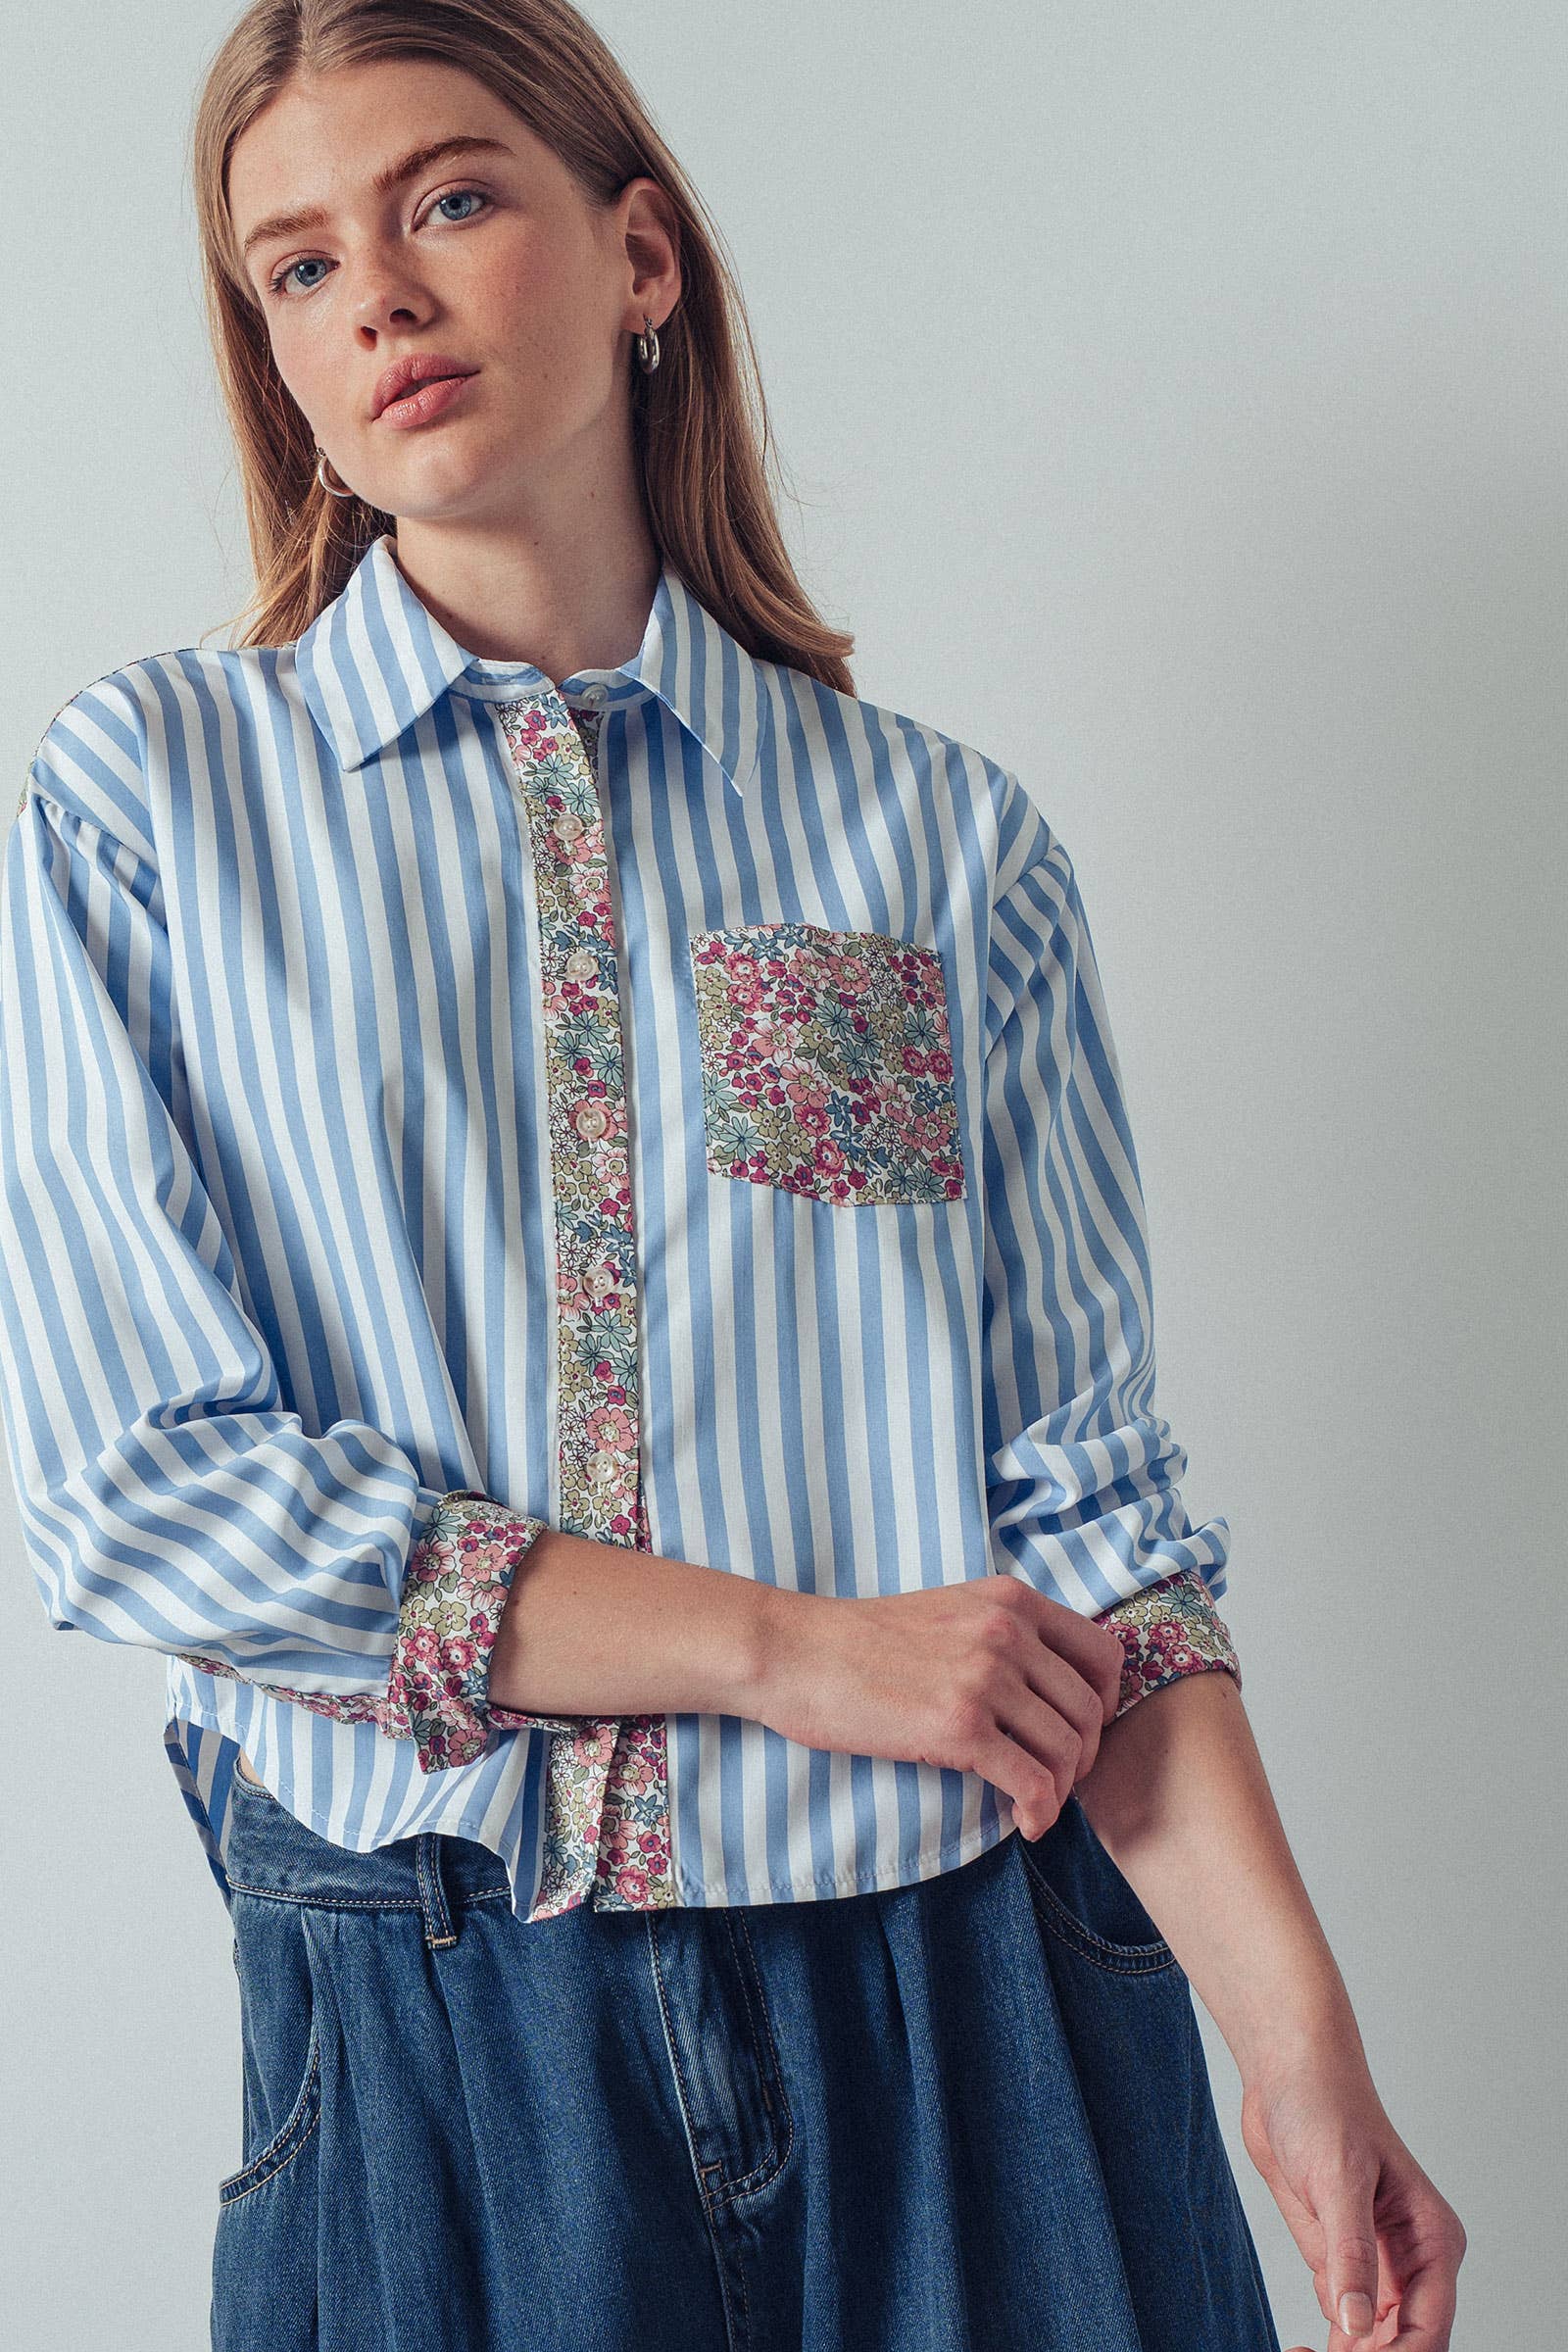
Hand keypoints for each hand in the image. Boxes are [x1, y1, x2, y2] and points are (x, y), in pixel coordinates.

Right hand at [753, 1576, 1125, 1836]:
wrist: (795, 1652)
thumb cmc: (859, 1640)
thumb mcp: (947, 1610)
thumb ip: (1000, 1632)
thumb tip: (1045, 1685)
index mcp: (1010, 1600)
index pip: (1102, 1652)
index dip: (1107, 1701)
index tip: (1084, 1731)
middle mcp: (1007, 1632)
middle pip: (1090, 1708)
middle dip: (1085, 1756)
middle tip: (1058, 1779)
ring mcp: (985, 1678)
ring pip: (1067, 1749)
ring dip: (1062, 1789)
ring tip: (1035, 1805)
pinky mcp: (960, 1727)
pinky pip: (1032, 1781)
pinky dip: (1039, 1811)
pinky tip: (1023, 1823)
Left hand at [1240, 2048, 1465, 2348]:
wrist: (1286, 2074)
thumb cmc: (1323, 2107)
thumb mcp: (1337, 2181)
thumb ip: (1350, 2256)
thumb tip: (1358, 2326)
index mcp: (1432, 2241)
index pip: (1428, 2330)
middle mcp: (1412, 2260)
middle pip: (1404, 2342)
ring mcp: (1375, 2264)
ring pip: (1374, 2339)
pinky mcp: (1339, 2260)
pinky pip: (1343, 2320)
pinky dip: (1330, 2342)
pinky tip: (1301, 2349)